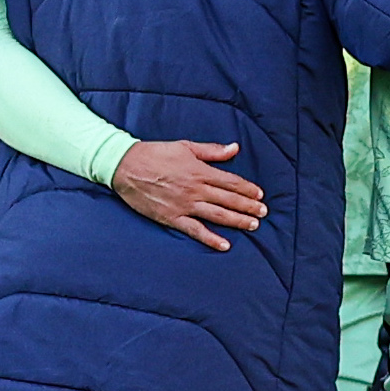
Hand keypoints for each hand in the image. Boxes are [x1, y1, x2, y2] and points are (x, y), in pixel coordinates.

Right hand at [111, 138, 264, 249]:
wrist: (126, 166)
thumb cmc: (155, 153)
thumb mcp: (185, 146)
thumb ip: (212, 150)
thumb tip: (235, 148)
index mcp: (200, 171)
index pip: (231, 182)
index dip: (247, 189)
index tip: (260, 195)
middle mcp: (196, 189)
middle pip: (228, 200)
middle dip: (248, 207)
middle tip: (263, 213)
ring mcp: (184, 205)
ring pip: (217, 215)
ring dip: (237, 221)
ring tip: (253, 225)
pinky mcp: (172, 218)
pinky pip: (195, 230)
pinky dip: (211, 238)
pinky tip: (225, 244)